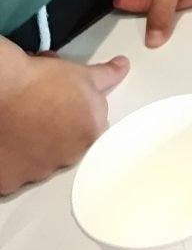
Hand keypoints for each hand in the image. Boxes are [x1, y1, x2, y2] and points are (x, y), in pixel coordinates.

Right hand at [0, 50, 128, 194]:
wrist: (2, 91)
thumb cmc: (39, 81)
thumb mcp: (81, 73)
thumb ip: (107, 76)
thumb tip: (122, 66)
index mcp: (91, 134)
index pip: (91, 129)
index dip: (77, 115)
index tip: (63, 106)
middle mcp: (69, 158)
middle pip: (68, 148)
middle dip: (59, 133)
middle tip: (42, 112)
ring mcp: (39, 172)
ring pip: (42, 164)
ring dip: (37, 150)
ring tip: (24, 125)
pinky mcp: (11, 182)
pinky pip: (17, 176)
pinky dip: (15, 163)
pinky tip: (11, 144)